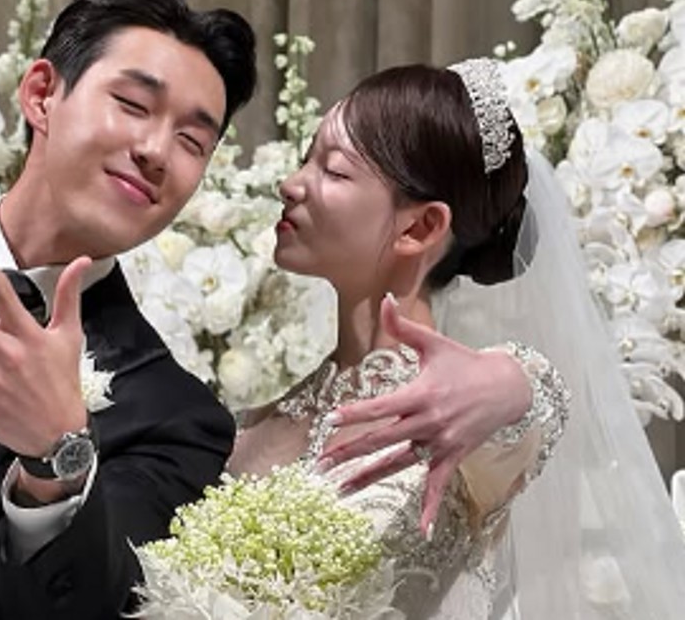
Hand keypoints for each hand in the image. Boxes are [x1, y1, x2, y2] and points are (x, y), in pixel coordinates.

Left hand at [318, 295, 530, 534]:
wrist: (509, 387)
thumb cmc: (464, 363)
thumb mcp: (434, 343)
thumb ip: (403, 326)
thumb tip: (383, 298)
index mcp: (421, 394)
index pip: (381, 407)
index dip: (355, 413)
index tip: (330, 420)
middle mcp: (428, 422)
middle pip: (382, 440)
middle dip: (348, 452)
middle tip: (320, 463)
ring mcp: (440, 443)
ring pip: (399, 464)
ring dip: (368, 478)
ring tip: (339, 490)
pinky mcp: (452, 457)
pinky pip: (438, 486)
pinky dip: (429, 508)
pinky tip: (419, 531)